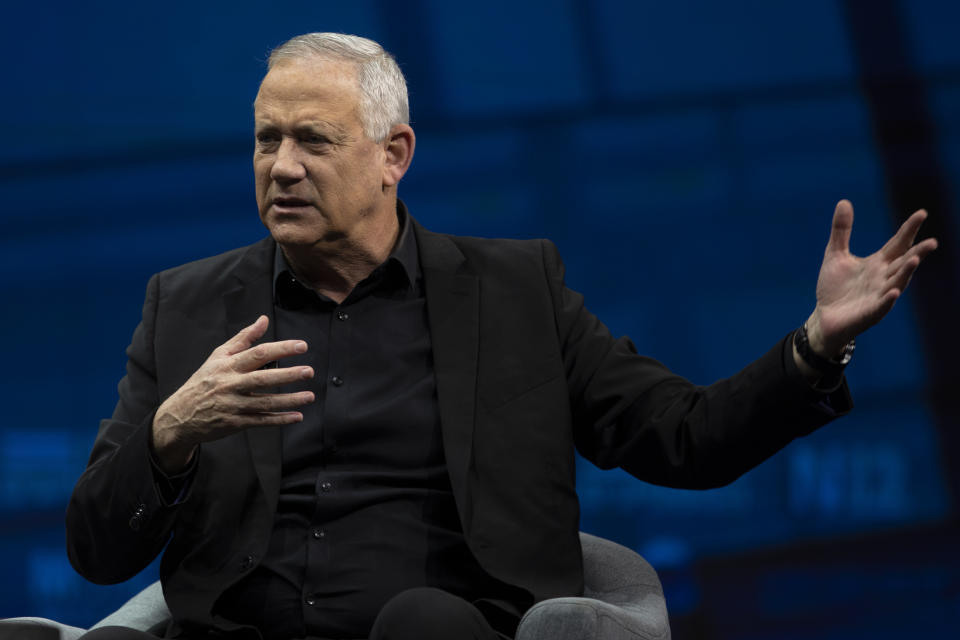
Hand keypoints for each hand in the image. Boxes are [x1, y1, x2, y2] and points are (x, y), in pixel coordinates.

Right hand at [151, 315, 314, 471]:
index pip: (258, 353)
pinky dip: (280, 419)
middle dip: (288, 375)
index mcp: (228, 365)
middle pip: (263, 378)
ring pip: (265, 402)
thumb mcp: (218, 356)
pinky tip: (297, 416)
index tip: (302, 346)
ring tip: (310, 396)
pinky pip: (261, 421)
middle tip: (309, 371)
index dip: (282, 349)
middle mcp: (230, 384)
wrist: (179, 415)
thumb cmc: (203, 382)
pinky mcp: (235, 423)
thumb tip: (263, 320)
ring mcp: (233, 405)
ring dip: (289, 400)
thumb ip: (243, 338)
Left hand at [806, 199, 937, 356]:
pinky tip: (893, 291)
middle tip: (932, 242)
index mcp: (878, 263)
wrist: (824, 317)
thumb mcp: (835, 254)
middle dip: (918, 252)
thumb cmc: (835, 287)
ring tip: (915, 259)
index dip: (909, 229)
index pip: (898, 243)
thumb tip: (844, 201)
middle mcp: (883, 278)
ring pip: (897, 282)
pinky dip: (887, 298)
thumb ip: (841, 231)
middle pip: (904, 262)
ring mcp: (879, 296)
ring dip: (906, 272)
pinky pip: (881, 305)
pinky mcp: (869, 313)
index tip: (922, 213)